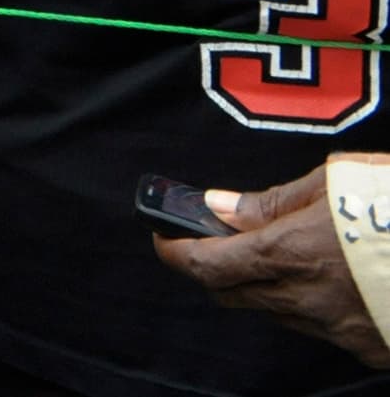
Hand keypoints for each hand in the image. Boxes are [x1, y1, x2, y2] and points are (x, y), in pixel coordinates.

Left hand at [158, 164, 389, 368]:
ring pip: (278, 313)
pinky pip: (324, 330)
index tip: (164, 237)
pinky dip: (316, 306)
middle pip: (233, 294)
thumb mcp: (335, 182)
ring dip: (270, 287)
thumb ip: (272, 202)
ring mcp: (341, 332)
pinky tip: (342, 280)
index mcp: (292, 254)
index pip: (206, 266)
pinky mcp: (372, 350)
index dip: (176, 252)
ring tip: (301, 252)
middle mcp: (309, 300)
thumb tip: (220, 208)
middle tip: (225, 240)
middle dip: (218, 269)